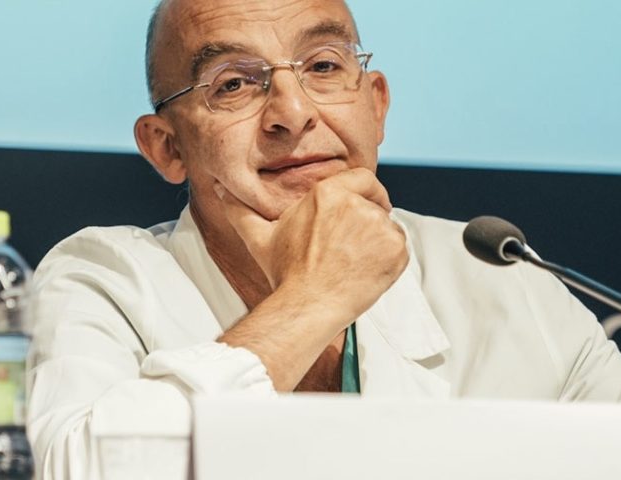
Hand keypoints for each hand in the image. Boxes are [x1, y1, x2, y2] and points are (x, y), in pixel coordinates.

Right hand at [217, 168, 408, 319]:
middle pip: (376, 204)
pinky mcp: (395, 248)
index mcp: (328, 192)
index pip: (363, 177)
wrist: (307, 306)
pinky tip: (367, 271)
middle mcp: (356, 203)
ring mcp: (379, 226)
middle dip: (369, 221)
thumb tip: (220, 190)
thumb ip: (240, 209)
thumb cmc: (286, 273)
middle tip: (355, 246)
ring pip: (388, 227)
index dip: (367, 191)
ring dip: (378, 242)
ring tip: (355, 263)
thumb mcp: (259, 237)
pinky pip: (400, 247)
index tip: (366, 205)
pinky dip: (390, 259)